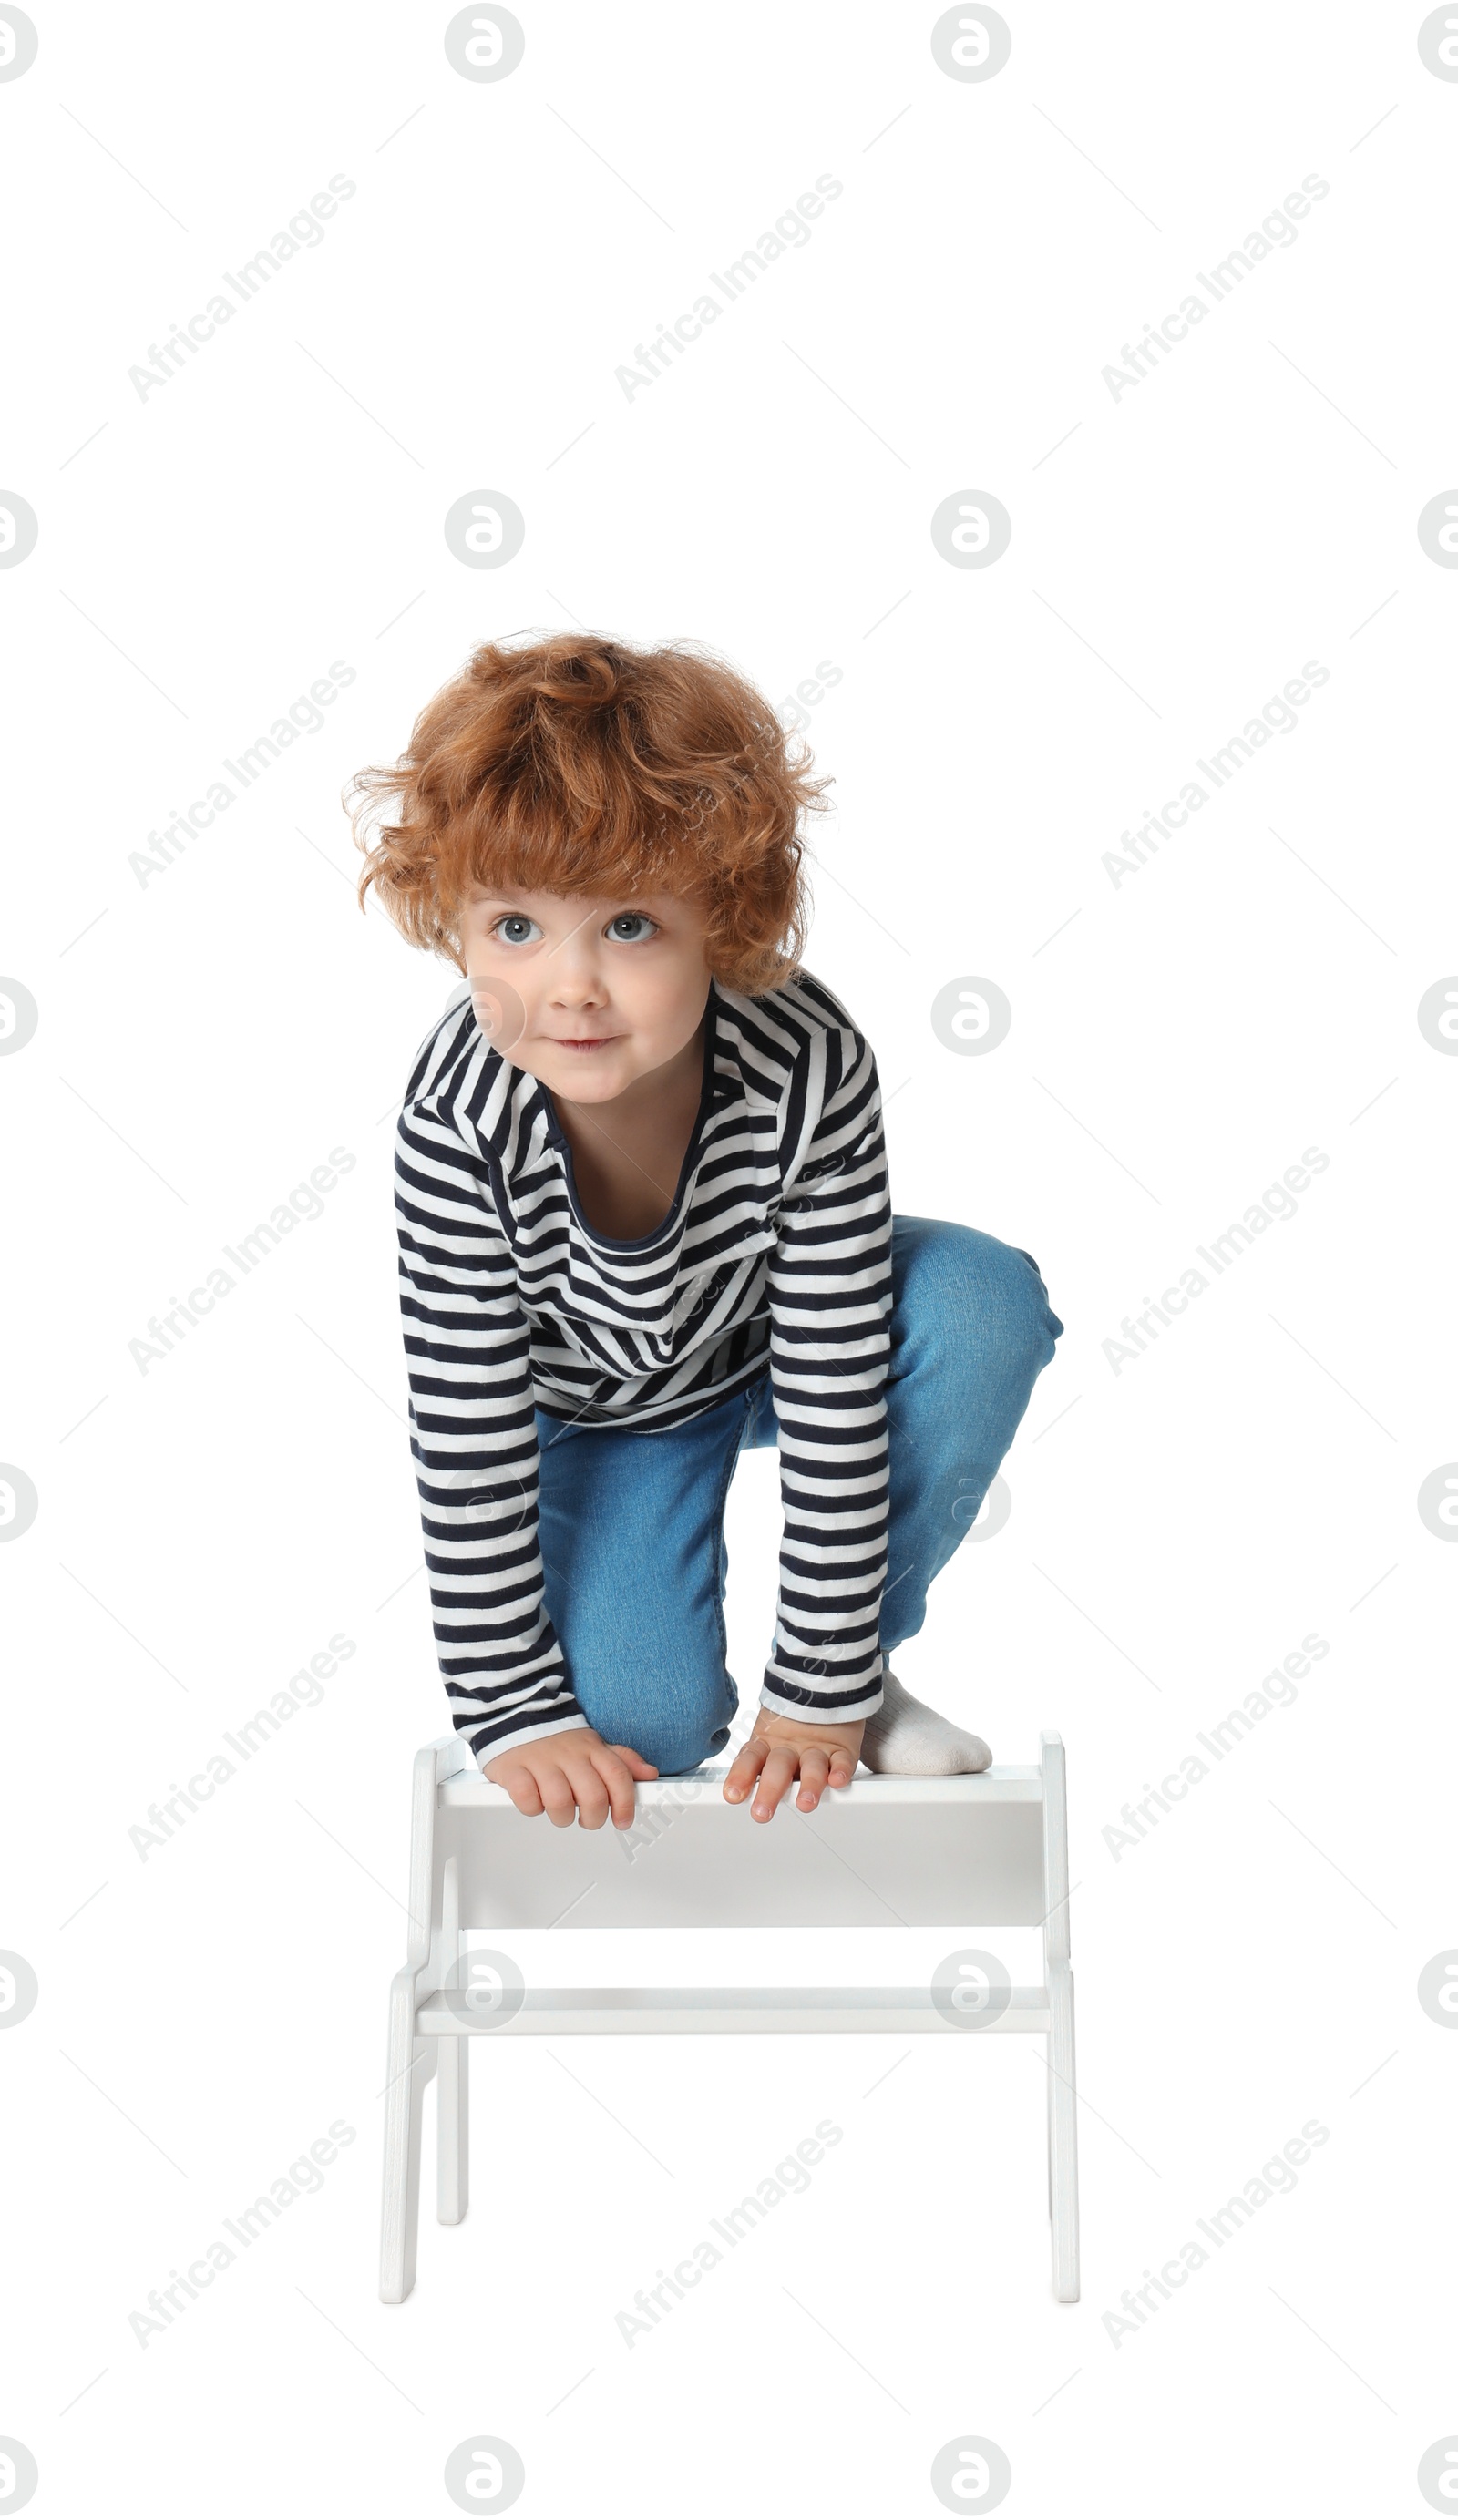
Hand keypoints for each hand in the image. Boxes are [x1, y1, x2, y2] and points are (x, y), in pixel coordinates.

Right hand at [482, 1726, 658, 1827]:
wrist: (515, 1715)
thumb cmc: (558, 1741)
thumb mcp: (594, 1746)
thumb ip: (622, 1761)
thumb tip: (650, 1774)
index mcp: (591, 1747)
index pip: (618, 1776)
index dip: (625, 1803)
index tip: (623, 1820)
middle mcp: (568, 1753)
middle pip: (593, 1797)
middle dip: (594, 1818)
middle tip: (587, 1818)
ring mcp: (540, 1760)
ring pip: (560, 1803)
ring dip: (562, 1816)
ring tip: (558, 1809)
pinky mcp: (513, 1769)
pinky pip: (527, 1800)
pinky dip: (532, 1807)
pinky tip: (534, 1799)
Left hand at [723, 1712, 864, 1821]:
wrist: (823, 1695)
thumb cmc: (791, 1728)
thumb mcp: (767, 1742)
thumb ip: (753, 1766)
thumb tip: (730, 1793)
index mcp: (767, 1746)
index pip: (750, 1760)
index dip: (741, 1775)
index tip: (733, 1795)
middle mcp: (790, 1749)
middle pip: (778, 1768)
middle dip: (770, 1790)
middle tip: (762, 1811)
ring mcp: (816, 1749)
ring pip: (812, 1766)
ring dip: (809, 1784)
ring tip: (805, 1802)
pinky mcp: (841, 1750)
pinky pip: (842, 1761)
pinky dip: (841, 1771)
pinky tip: (837, 1780)